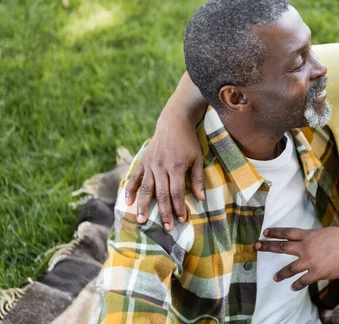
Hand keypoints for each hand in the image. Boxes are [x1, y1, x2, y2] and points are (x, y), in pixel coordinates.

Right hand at [124, 116, 204, 230]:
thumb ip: (198, 178)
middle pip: (161, 194)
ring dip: (144, 206)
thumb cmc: (188, 142)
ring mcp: (150, 164)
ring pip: (146, 189)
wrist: (174, 122)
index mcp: (176, 167)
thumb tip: (200, 198)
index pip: (176, 192)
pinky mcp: (143, 161)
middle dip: (164, 212)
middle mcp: (161, 167)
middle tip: (166, 228)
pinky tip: (127, 202)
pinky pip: (134, 178)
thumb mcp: (197, 158)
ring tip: (142, 221)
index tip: (181, 220)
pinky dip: (130, 190)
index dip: (179, 207)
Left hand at [255, 227, 338, 290]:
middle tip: (257, 247)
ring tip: (275, 277)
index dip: (276, 232)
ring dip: (281, 273)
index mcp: (309, 235)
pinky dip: (297, 285)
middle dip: (268, 247)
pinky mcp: (316, 273)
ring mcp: (309, 261)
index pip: (288, 232)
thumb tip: (313, 239)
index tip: (265, 232)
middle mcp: (305, 247)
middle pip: (283, 247)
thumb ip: (317, 237)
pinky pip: (303, 281)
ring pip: (290, 268)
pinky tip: (293, 287)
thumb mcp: (327, 232)